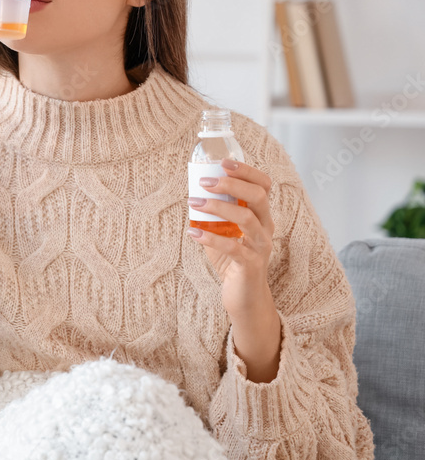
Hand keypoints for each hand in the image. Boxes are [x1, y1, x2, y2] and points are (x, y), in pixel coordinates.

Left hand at [187, 158, 275, 320]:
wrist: (243, 297)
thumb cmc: (231, 259)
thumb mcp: (224, 231)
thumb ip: (215, 213)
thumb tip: (193, 191)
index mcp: (262, 216)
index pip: (264, 185)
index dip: (247, 171)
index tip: (223, 162)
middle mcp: (266, 228)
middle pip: (258, 197)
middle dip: (231, 184)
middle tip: (204, 182)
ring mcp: (261, 247)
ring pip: (246, 219)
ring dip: (217, 207)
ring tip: (194, 203)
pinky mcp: (250, 265)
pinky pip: (232, 247)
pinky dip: (210, 237)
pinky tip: (193, 232)